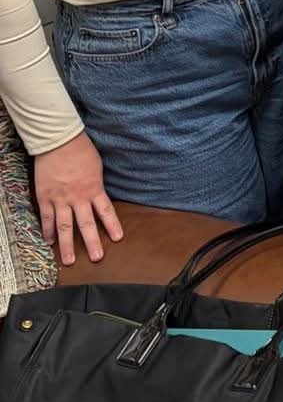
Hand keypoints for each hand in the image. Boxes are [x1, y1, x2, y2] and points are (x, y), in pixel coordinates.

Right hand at [33, 133, 123, 264]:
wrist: (59, 141)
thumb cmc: (81, 150)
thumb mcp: (97, 167)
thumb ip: (97, 184)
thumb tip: (98, 195)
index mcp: (94, 188)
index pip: (106, 211)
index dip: (112, 225)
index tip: (118, 238)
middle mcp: (78, 198)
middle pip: (86, 224)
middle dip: (92, 242)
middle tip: (97, 257)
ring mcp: (60, 199)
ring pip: (65, 226)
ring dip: (66, 245)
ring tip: (69, 260)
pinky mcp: (45, 198)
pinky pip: (47, 218)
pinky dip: (48, 231)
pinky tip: (49, 241)